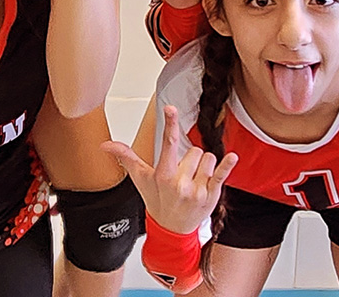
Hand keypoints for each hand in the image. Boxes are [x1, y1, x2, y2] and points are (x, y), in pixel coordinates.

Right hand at [102, 105, 237, 234]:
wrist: (171, 230)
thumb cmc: (156, 201)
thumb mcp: (140, 179)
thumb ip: (126, 157)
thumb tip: (106, 145)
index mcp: (163, 174)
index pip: (168, 143)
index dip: (169, 124)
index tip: (170, 108)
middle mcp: (180, 181)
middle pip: (194, 150)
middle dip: (190, 159)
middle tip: (182, 175)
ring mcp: (196, 189)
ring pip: (208, 158)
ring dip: (204, 166)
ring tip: (194, 180)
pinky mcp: (211, 195)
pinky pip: (222, 174)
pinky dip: (227, 165)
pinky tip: (232, 157)